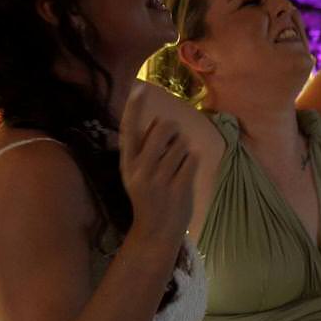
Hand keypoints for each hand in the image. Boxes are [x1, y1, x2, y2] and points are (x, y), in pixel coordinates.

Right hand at [118, 82, 195, 255]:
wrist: (156, 232)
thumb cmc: (149, 197)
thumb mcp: (137, 174)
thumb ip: (145, 149)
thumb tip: (161, 121)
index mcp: (128, 164)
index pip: (129, 130)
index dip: (134, 108)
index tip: (139, 88)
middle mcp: (141, 169)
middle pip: (163, 129)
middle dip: (172, 130)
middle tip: (171, 143)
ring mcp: (160, 179)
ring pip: (181, 144)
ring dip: (183, 150)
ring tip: (176, 167)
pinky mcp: (179, 187)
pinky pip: (192, 159)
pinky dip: (192, 163)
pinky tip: (184, 175)